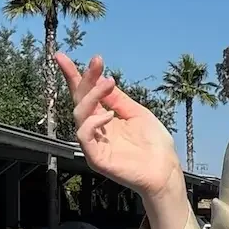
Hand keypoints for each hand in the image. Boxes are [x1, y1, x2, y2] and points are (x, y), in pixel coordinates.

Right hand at [55, 52, 182, 198]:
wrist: (165, 171)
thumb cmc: (154, 145)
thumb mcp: (137, 113)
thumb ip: (118, 99)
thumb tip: (103, 79)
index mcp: (104, 118)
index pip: (84, 94)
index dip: (74, 76)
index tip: (62, 56)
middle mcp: (95, 129)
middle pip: (79, 100)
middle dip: (84, 79)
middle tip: (97, 62)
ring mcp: (94, 144)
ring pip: (80, 114)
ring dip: (92, 95)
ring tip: (108, 83)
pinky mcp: (95, 158)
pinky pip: (84, 136)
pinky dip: (93, 122)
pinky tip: (109, 115)